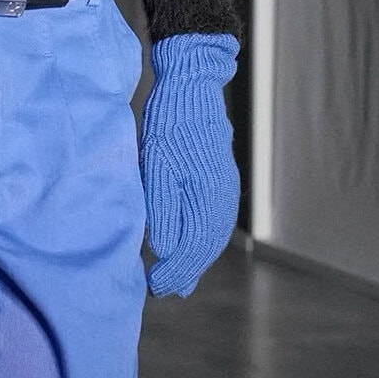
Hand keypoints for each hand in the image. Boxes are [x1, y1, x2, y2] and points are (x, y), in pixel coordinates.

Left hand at [140, 33, 240, 298]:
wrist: (191, 88)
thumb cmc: (168, 126)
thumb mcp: (156, 169)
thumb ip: (162, 212)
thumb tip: (164, 250)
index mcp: (206, 199)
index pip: (191, 249)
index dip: (173, 272)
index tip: (153, 286)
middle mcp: (222, 200)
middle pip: (206, 248)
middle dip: (185, 271)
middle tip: (161, 289)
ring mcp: (225, 190)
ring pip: (213, 237)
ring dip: (197, 260)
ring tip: (180, 278)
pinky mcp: (222, 180)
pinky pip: (216, 222)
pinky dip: (204, 241)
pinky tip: (193, 245)